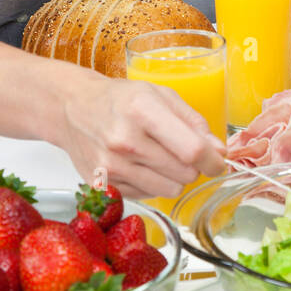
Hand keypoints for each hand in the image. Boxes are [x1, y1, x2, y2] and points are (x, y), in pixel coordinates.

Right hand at [58, 76, 226, 200]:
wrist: (72, 109)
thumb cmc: (120, 99)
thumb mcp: (161, 95)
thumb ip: (194, 123)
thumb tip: (219, 151)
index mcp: (142, 110)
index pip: (191, 149)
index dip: (213, 160)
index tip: (218, 161)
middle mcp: (125, 140)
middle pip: (184, 172)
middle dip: (193, 166)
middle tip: (181, 151)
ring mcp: (111, 166)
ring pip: (170, 189)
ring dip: (174, 177)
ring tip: (159, 156)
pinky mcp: (103, 185)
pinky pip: (149, 195)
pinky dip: (153, 183)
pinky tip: (140, 164)